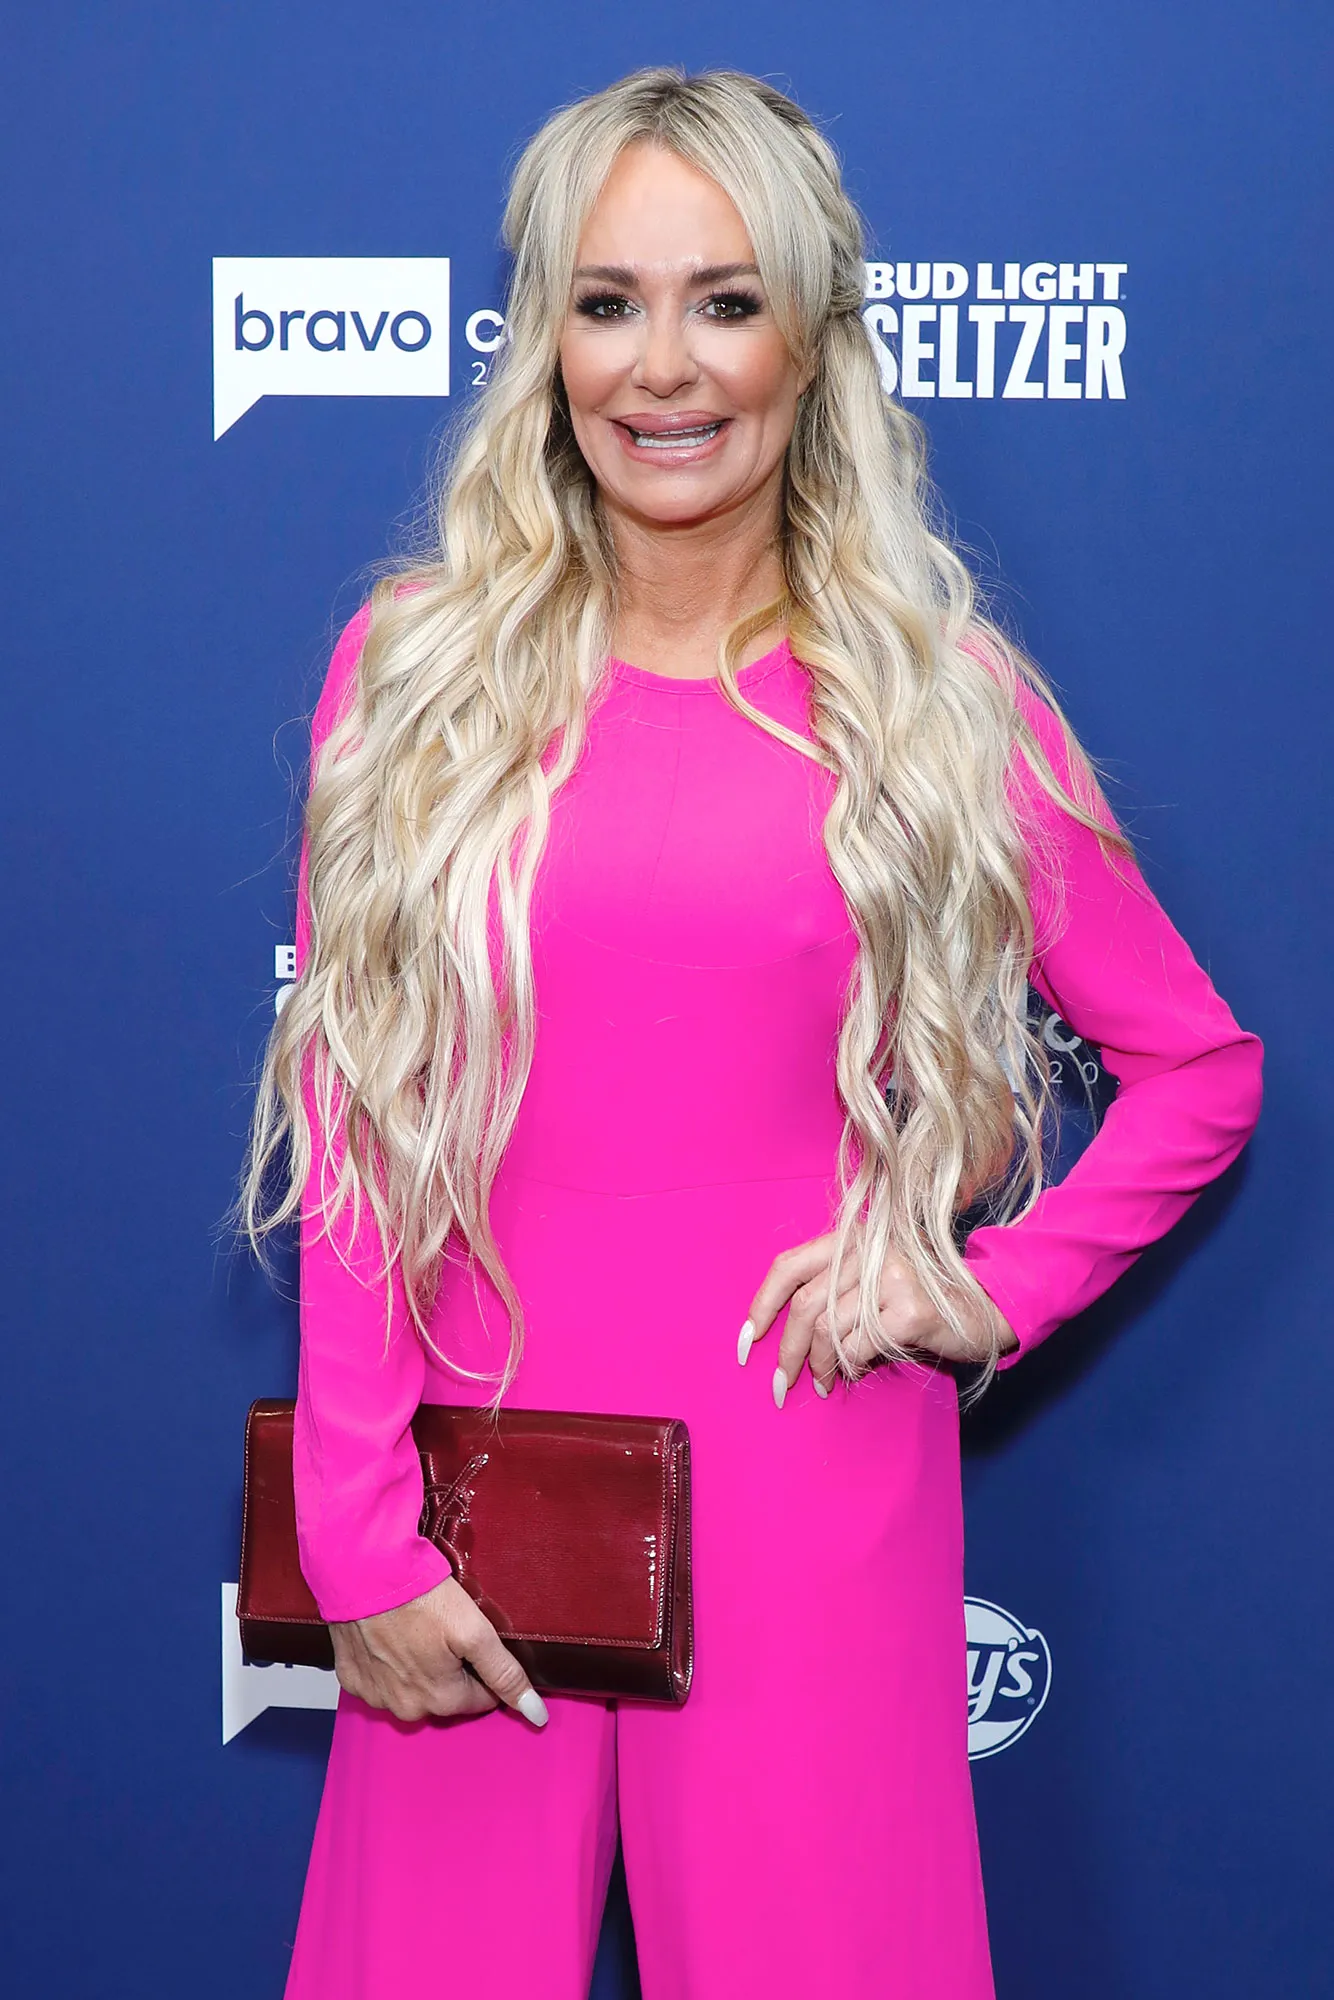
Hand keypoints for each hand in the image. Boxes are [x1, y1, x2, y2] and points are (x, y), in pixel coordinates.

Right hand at [329, 1575, 549, 1726]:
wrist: (363, 1572)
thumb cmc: (420, 1597)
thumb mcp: (474, 1631)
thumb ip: (504, 1674)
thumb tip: (536, 1715)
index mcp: (439, 1700)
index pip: (480, 1698)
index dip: (484, 1670)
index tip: (474, 1642)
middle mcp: (405, 1708)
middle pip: (444, 1696)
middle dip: (450, 1671)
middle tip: (444, 1631)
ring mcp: (374, 1695)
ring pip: (410, 1690)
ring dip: (417, 1668)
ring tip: (416, 1629)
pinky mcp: (351, 1677)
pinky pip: (378, 1680)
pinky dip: (386, 1663)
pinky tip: (389, 1636)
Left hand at [738, 1232, 1017, 1405]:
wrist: (985, 1311)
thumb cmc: (919, 1302)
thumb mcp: (872, 1286)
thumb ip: (834, 1294)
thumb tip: (786, 1339)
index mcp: (852, 1238)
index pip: (788, 1265)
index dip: (761, 1305)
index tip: (746, 1342)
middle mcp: (869, 1248)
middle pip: (805, 1304)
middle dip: (786, 1351)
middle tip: (781, 1385)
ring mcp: (891, 1276)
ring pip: (827, 1328)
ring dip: (818, 1365)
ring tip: (823, 1384)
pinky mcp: (910, 1309)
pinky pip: (858, 1346)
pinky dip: (849, 1367)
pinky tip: (854, 1373)